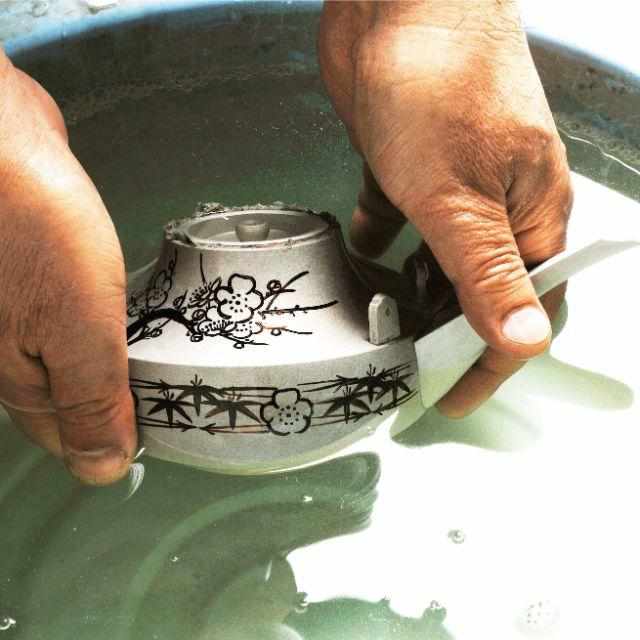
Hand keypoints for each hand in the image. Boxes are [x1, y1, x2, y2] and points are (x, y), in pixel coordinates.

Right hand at [0, 52, 135, 482]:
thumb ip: (91, 401)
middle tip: (167, 391)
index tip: (164, 427)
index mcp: (19, 376)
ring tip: (152, 359)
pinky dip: (94, 320)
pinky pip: (62, 313)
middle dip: (110, 401)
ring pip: (61, 355)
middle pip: (63, 398)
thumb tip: (104, 472)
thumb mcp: (77, 331)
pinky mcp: (28, 269)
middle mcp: (4, 349)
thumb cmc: (35, 236)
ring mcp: (11, 307)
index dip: (114, 438)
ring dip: (104, 361)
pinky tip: (116, 310)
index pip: (69, 436)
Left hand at [319, 0, 572, 416]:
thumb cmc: (442, 88)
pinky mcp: (404, 165)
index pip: (520, 310)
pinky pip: (396, 217)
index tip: (453, 396)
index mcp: (528, 217)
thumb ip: (488, 275)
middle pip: (475, 289)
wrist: (395, 2)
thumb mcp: (461, 200)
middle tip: (403, 365)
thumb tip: (526, 343)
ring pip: (435, 257)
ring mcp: (448, 184)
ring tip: (380, 325)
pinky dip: (380, 240)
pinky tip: (362, 257)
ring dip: (412, 291)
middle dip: (444, 330)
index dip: (489, 361)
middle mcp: (495, 205)